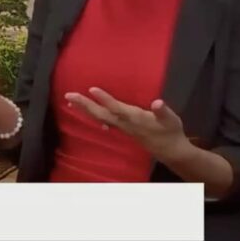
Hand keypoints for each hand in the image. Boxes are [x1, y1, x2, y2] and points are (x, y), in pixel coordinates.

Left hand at [65, 88, 191, 163]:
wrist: (170, 150)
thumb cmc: (170, 132)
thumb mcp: (171, 120)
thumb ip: (163, 112)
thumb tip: (157, 103)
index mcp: (135, 118)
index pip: (117, 108)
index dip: (105, 99)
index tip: (91, 89)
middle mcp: (124, 123)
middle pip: (101, 113)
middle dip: (85, 105)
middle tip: (68, 95)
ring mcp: (122, 127)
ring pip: (99, 117)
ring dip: (84, 109)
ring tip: (70, 101)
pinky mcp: (122, 129)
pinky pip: (103, 120)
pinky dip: (92, 115)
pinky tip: (85, 113)